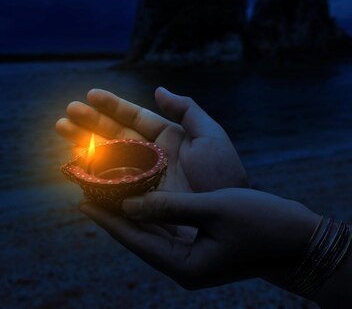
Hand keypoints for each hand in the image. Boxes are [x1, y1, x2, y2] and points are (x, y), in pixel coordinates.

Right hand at [56, 87, 246, 194]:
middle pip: (114, 137)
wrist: (230, 220)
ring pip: (107, 160)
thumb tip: (158, 90)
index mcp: (167, 140)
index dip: (112, 106)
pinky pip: (109, 191)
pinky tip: (75, 172)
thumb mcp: (211, 137)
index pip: (134, 118)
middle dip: (89, 125)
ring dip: (85, 147)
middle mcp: (151, 159)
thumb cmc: (225, 176)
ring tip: (64, 135)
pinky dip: (91, 181)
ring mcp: (143, 182)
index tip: (90, 95)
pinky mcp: (137, 206)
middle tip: (65, 116)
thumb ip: (187, 110)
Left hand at [79, 188, 319, 289]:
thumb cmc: (259, 222)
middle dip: (113, 213)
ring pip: (151, 231)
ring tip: (108, 188)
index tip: (81, 202)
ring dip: (130, 209)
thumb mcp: (214, 208)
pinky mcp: (201, 245)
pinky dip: (152, 209)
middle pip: (138, 237)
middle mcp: (183, 265)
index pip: (135, 241)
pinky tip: (142, 193)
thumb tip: (129, 204)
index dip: (107, 220)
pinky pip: (167, 226)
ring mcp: (192, 256)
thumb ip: (170, 206)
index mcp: (184, 265)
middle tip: (88, 189)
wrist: (297, 238)